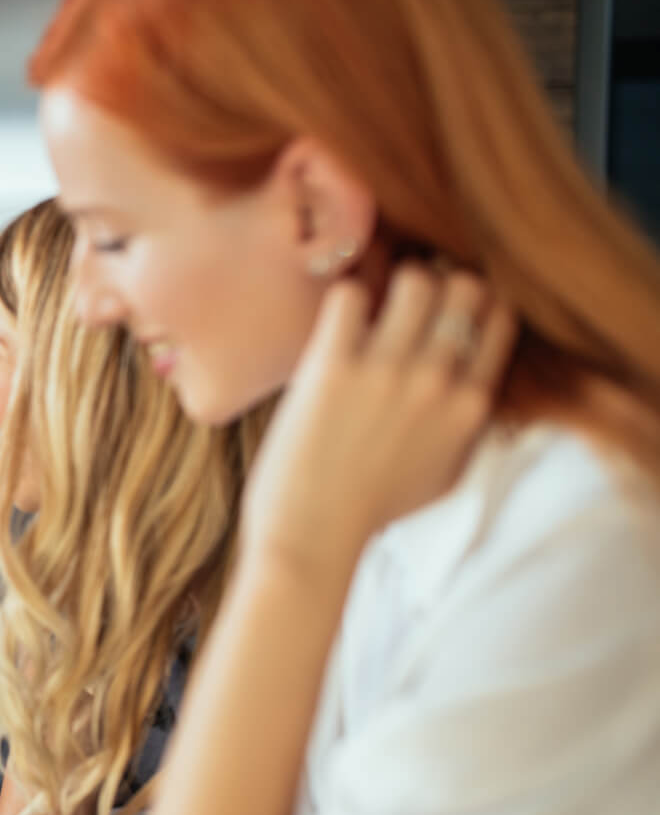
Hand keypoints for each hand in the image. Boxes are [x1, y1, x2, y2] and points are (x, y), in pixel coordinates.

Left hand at [242, 262, 515, 576]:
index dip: (474, 303)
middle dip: (439, 285)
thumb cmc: (373, 509)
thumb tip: (473, 387)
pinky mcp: (332, 367)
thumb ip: (466, 426)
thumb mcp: (446, 474)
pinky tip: (335, 325)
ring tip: (371, 310)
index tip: (446, 311)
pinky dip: (344, 299)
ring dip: (392, 284)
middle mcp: (437, 381)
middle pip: (464, 287)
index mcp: (471, 406)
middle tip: (406, 303)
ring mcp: (386, 370)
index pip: (500, 319)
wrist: (313, 535)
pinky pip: (349, 296)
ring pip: (414, 280)